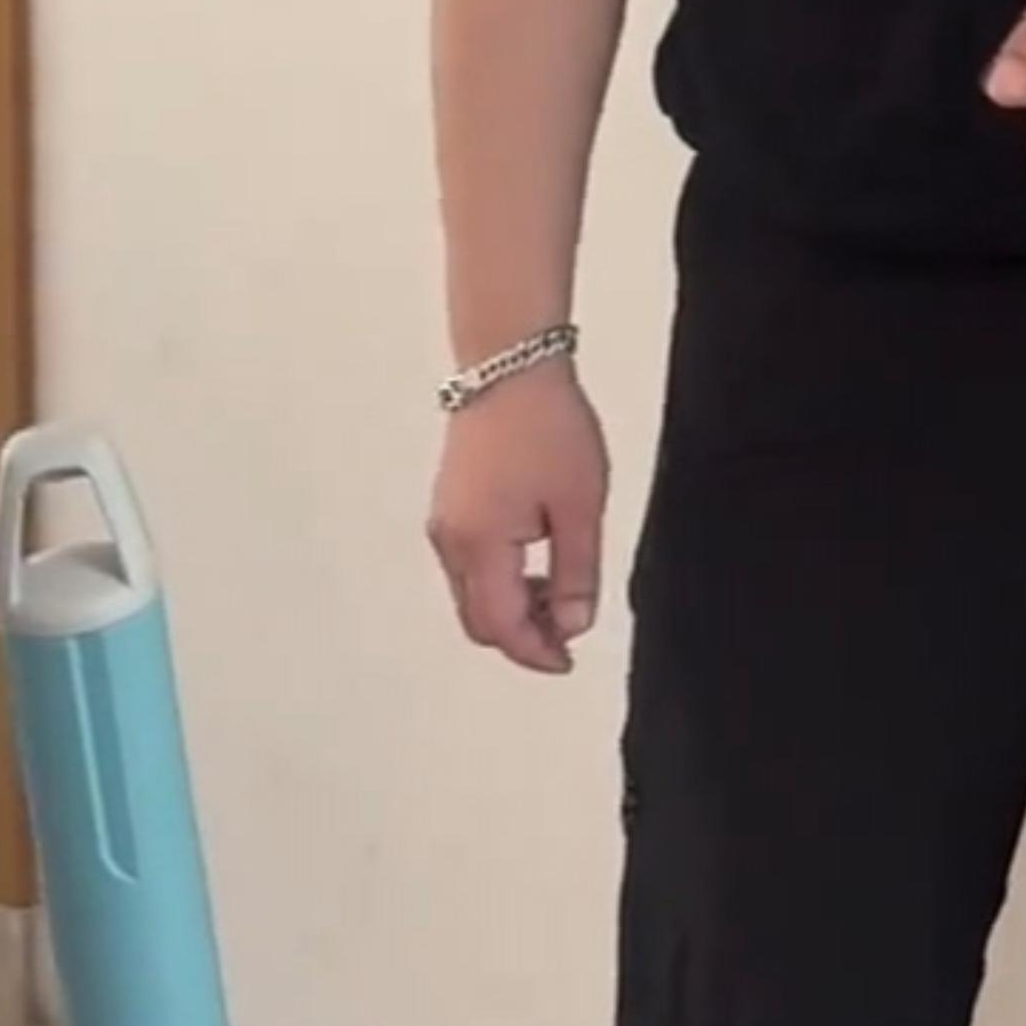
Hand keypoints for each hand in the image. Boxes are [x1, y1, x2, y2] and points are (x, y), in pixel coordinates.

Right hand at [427, 360, 608, 676]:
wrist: (510, 365)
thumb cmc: (548, 427)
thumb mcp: (580, 505)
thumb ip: (576, 574)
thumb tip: (572, 625)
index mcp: (480, 545)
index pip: (502, 627)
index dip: (536, 653)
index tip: (568, 660)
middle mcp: (450, 541)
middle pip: (478, 619)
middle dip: (520, 636)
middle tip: (566, 632)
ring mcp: (445, 522)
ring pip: (471, 594)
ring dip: (510, 607)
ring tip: (559, 592)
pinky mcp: (450, 505)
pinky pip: (468, 564)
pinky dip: (499, 580)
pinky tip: (535, 562)